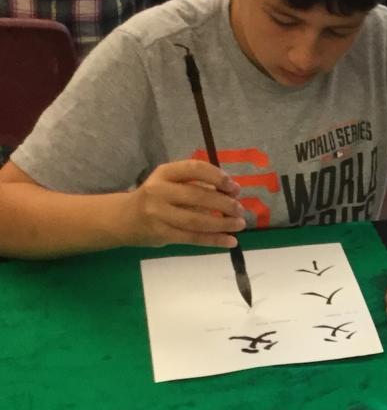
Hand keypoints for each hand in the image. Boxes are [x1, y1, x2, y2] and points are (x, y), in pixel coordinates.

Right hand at [124, 160, 246, 247]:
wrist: (123, 219)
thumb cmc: (156, 197)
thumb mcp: (171, 182)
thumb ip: (197, 184)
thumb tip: (232, 192)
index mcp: (165, 172)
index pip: (194, 168)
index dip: (217, 176)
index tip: (234, 187)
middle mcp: (159, 191)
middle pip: (198, 196)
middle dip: (224, 203)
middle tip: (240, 209)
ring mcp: (158, 213)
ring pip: (196, 220)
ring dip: (223, 223)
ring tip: (240, 224)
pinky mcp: (161, 233)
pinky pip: (192, 238)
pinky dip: (214, 240)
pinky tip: (230, 241)